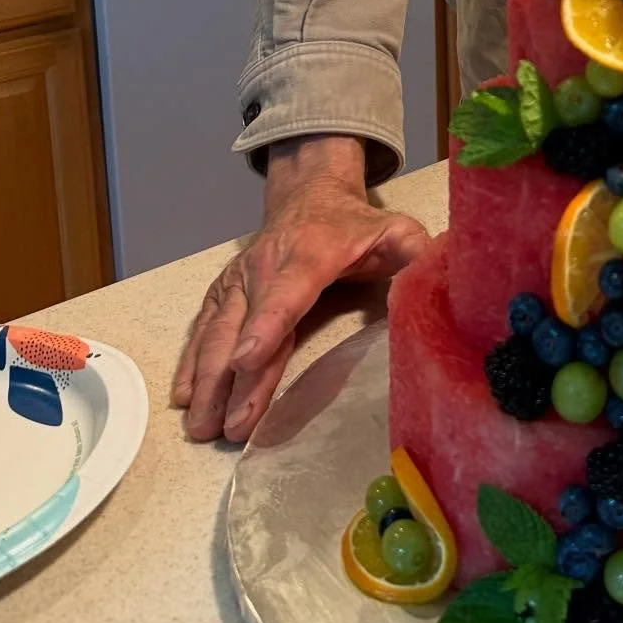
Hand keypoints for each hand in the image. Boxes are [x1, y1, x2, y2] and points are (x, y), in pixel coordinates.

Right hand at [172, 135, 428, 440]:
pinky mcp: (224, 290)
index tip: (248, 361)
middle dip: (232, 378)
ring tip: (201, 425)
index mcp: (311, 253)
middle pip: (245, 325)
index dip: (267, 325)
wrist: (310, 194)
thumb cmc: (357, 225)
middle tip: (224, 428)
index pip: (288, 292)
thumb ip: (417, 255)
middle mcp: (266, 265)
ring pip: (218, 330)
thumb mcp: (397, 231)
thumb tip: (438, 281)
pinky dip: (191, 361)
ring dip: (207, 379)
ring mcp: (240, 278)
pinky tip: (184, 397)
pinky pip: (203, 326)